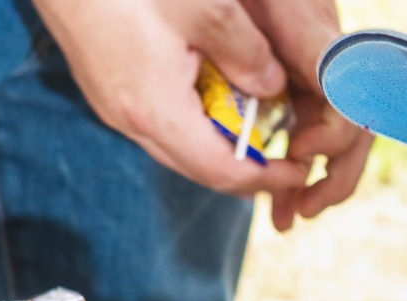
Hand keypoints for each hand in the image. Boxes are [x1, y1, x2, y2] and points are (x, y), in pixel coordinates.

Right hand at [32, 0, 371, 229]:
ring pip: (179, 144)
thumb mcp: (208, 8)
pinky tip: (219, 89)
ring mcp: (112, 104)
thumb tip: (273, 87)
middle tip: (288, 151)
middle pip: (200, 167)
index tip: (300, 169)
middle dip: (248, 166)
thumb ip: (248, 54)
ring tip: (261, 119)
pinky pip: (160, 118)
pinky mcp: (106, 84)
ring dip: (222, 140)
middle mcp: (129, 120)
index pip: (222, 171)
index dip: (267, 177)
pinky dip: (197, 116)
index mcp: (155, 111)